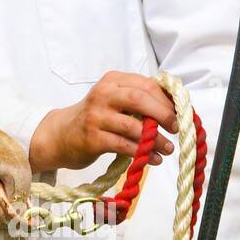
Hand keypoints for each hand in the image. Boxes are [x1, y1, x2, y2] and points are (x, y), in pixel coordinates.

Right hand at [29, 71, 178, 172]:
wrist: (60, 135)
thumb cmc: (95, 118)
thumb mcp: (113, 100)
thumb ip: (138, 99)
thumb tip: (175, 109)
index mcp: (112, 81)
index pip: (146, 85)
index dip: (166, 100)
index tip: (179, 114)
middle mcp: (103, 94)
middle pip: (140, 99)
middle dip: (164, 115)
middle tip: (175, 128)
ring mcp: (96, 116)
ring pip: (134, 126)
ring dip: (156, 139)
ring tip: (167, 148)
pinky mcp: (92, 138)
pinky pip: (125, 146)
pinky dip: (143, 154)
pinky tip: (153, 159)